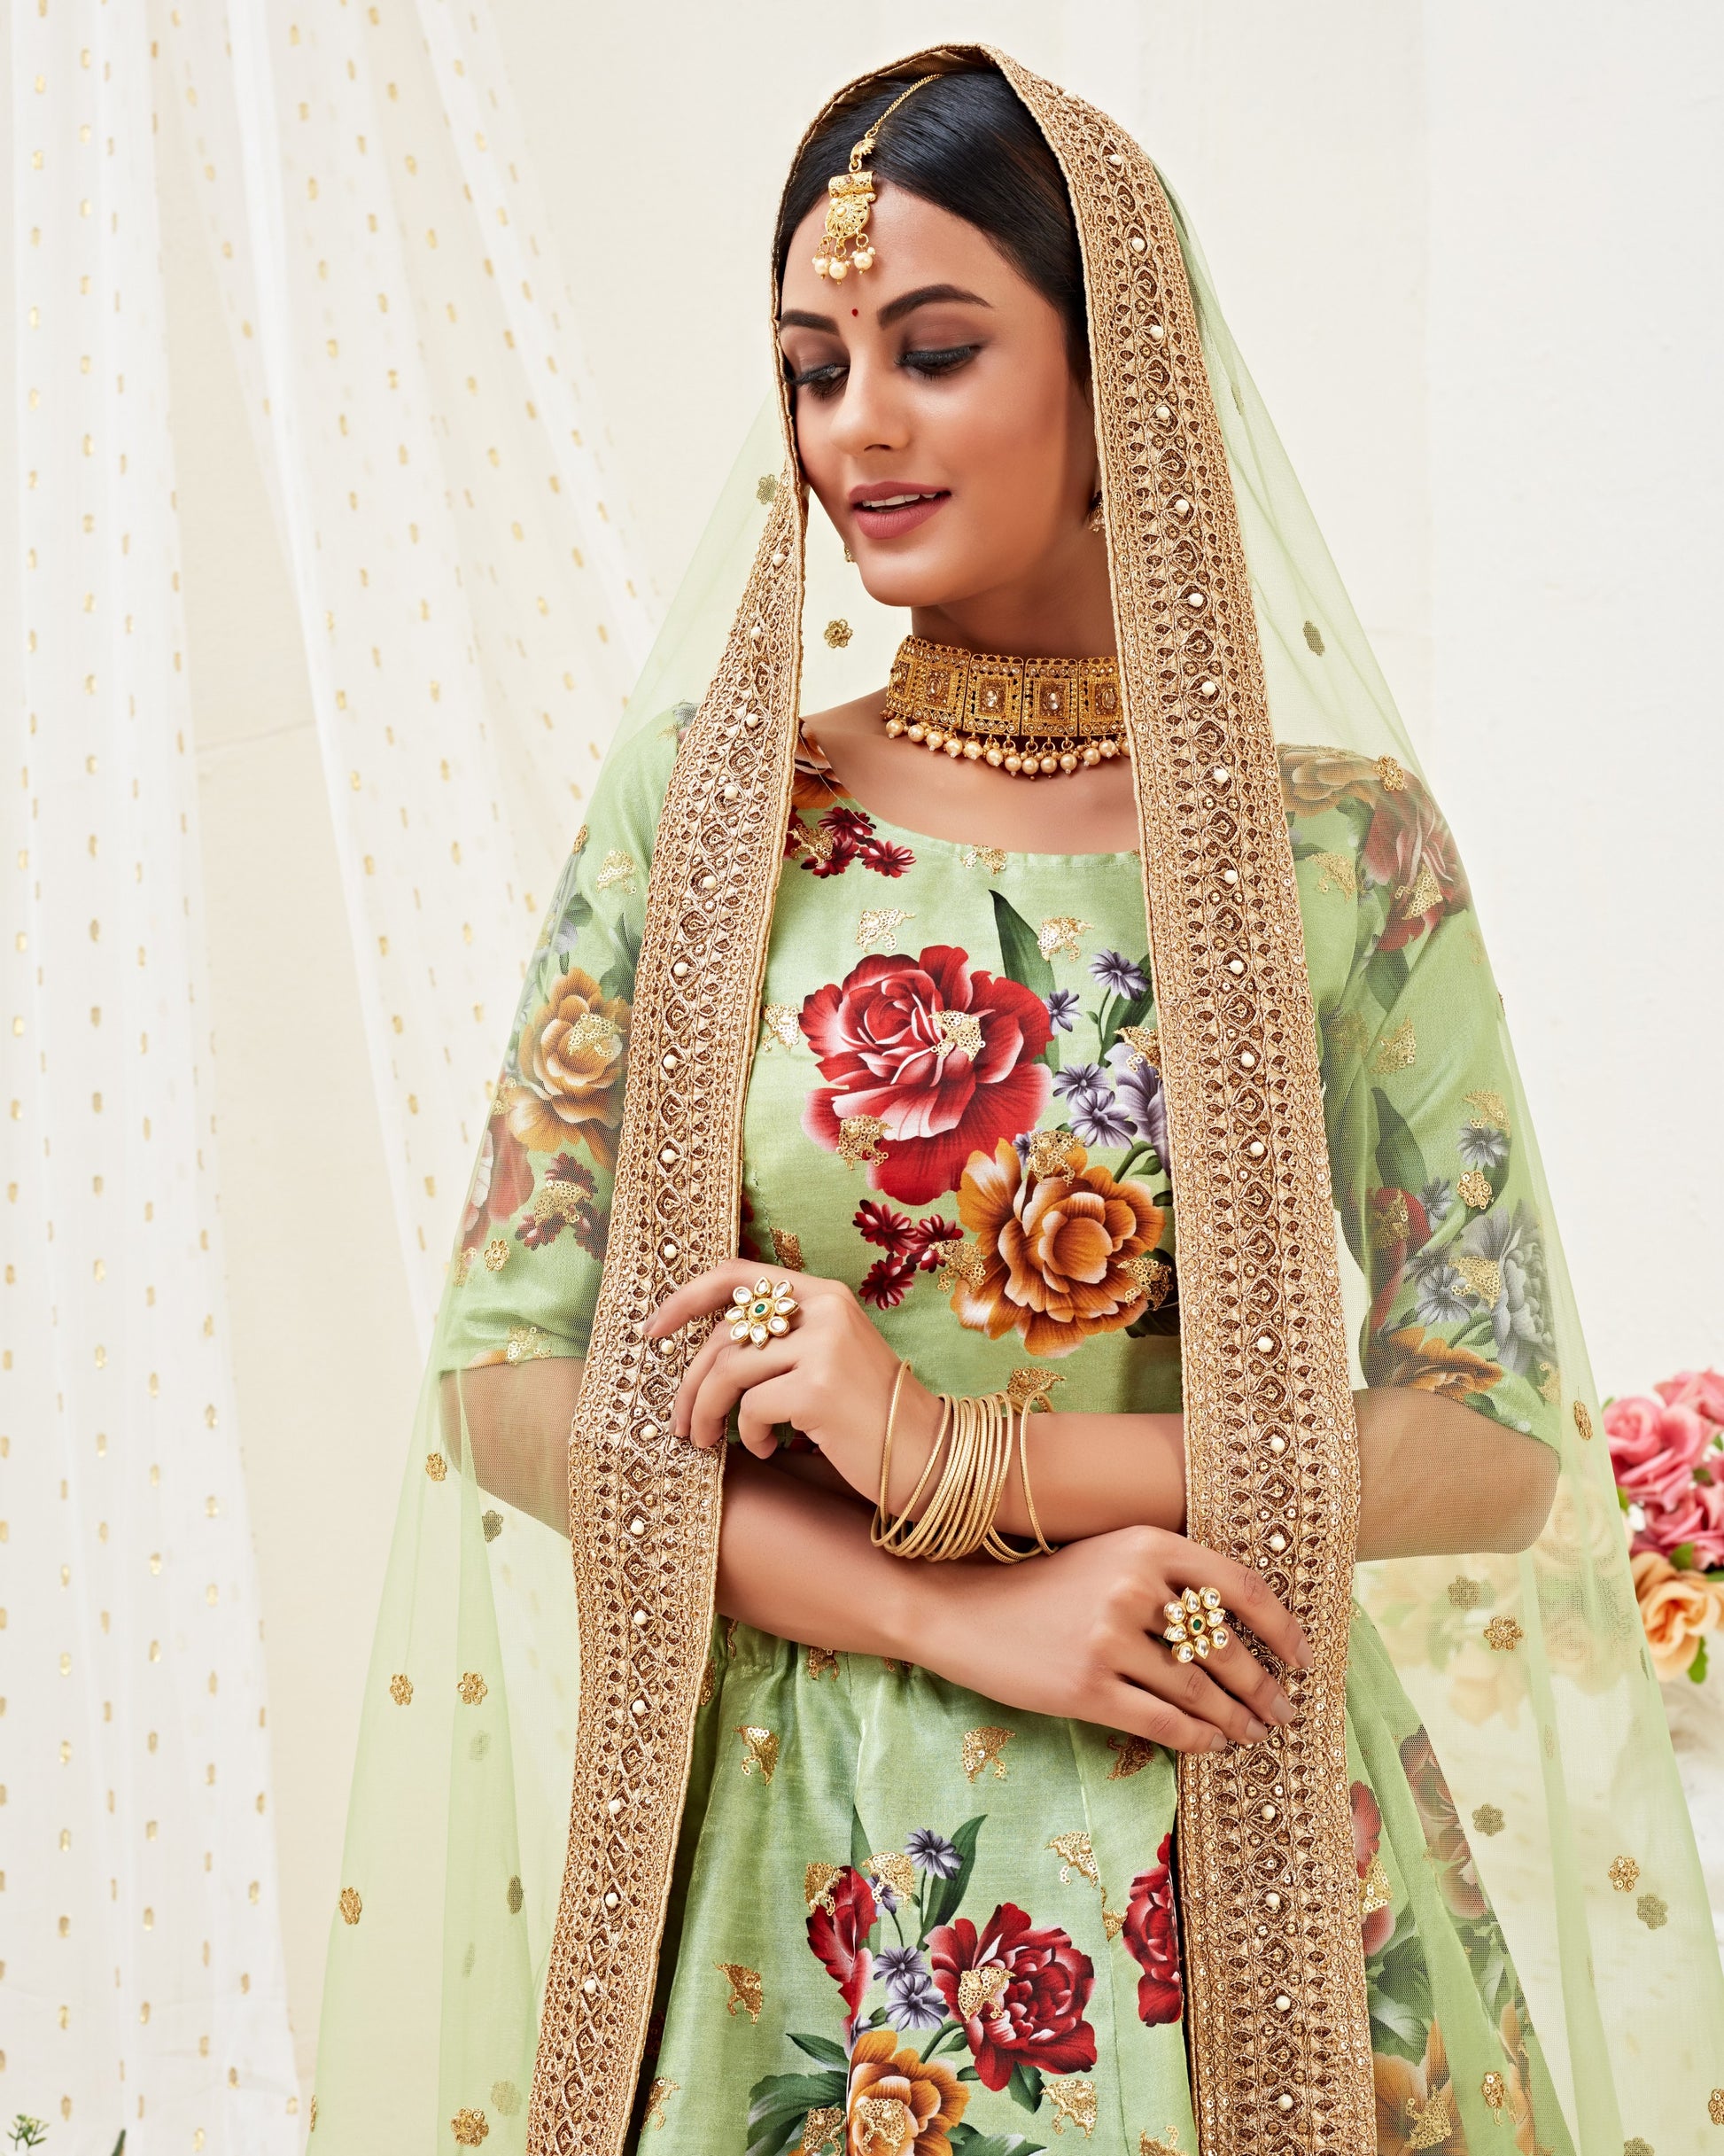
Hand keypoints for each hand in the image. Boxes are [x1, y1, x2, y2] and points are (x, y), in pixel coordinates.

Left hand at [645, 1259, 936, 1498]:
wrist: (931, 1456)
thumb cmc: (871, 1414)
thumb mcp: (830, 1358)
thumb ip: (782, 1340)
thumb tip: (705, 1355)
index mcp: (824, 1294)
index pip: (736, 1275)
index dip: (685, 1298)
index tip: (653, 1330)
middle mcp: (825, 1310)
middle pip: (723, 1335)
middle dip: (689, 1383)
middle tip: (679, 1423)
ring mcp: (823, 1347)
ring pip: (727, 1372)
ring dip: (705, 1414)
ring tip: (706, 1442)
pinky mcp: (818, 1389)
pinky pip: (751, 1409)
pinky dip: (749, 1436)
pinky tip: (769, 1450)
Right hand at [915, 1522, 1311, 1752]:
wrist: (966, 1609)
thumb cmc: (1045, 1586)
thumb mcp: (1109, 1558)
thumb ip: (1170, 1579)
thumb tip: (1242, 1629)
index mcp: (1147, 1544)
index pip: (1241, 1587)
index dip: (1282, 1628)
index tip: (1303, 1657)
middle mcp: (1132, 1586)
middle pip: (1226, 1648)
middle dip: (1264, 1686)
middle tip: (1283, 1709)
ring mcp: (1108, 1639)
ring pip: (1199, 1692)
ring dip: (1237, 1719)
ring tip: (1254, 1733)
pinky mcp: (1086, 1688)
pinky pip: (1163, 1723)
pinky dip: (1198, 1739)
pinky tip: (1212, 1744)